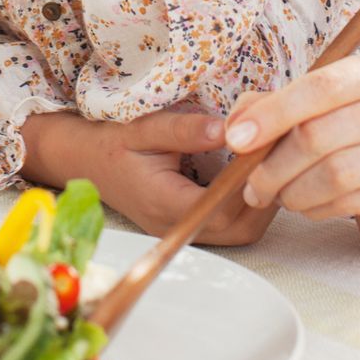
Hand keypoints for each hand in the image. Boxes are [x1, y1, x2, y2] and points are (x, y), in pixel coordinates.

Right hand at [21, 110, 277, 245]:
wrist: (81, 158)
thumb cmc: (110, 141)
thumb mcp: (144, 127)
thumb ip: (184, 130)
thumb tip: (227, 130)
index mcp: (165, 202)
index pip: (223, 210)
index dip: (253, 185)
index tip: (268, 151)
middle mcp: (175, 224)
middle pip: (240, 230)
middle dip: (266, 197)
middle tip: (278, 158)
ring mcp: (181, 228)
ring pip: (238, 232)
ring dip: (259, 202)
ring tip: (268, 163)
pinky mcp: (186, 223)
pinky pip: (227, 225)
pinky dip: (246, 203)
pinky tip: (249, 172)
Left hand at [224, 55, 359, 257]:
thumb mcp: (318, 117)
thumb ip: (275, 109)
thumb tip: (236, 123)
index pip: (320, 85)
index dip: (272, 112)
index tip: (236, 139)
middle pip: (320, 133)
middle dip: (273, 165)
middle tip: (253, 186)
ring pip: (334, 172)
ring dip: (293, 191)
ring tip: (281, 197)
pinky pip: (350, 202)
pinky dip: (317, 208)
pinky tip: (311, 207)